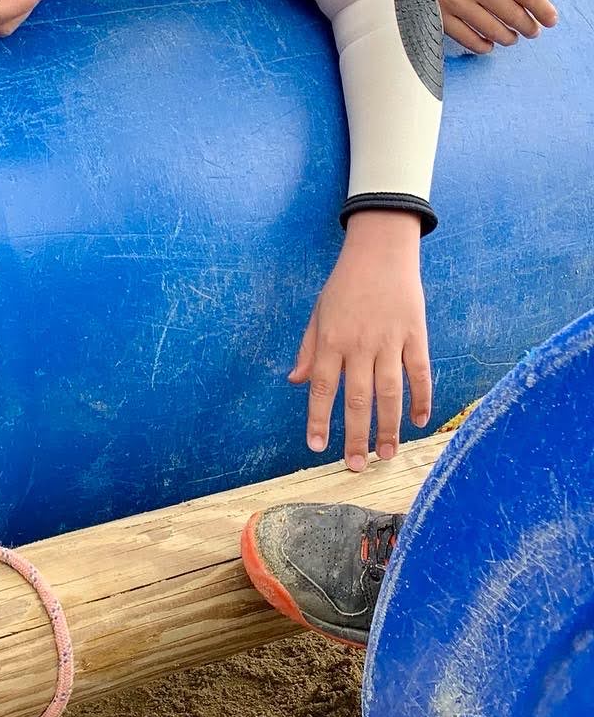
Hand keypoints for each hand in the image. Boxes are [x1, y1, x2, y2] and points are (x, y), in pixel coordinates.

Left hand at [291, 209, 430, 470]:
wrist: (381, 251)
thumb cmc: (344, 285)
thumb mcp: (318, 313)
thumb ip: (309, 350)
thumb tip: (296, 382)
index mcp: (332, 339)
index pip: (323, 387)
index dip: (319, 419)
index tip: (316, 447)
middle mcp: (360, 344)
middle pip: (358, 398)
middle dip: (356, 435)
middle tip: (355, 466)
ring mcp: (390, 340)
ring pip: (390, 392)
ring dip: (389, 426)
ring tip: (386, 454)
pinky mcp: (416, 335)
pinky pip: (420, 373)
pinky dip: (421, 398)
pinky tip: (418, 421)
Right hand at [417, 0, 556, 52]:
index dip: (542, 10)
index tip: (550, 19)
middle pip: (511, 14)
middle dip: (528, 27)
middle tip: (533, 31)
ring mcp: (455, 2)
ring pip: (491, 29)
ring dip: (507, 37)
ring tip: (512, 37)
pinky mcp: (439, 13)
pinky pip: (465, 37)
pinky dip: (480, 45)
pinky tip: (488, 45)